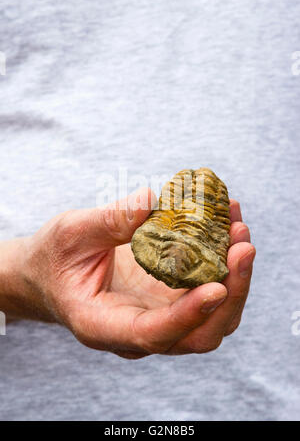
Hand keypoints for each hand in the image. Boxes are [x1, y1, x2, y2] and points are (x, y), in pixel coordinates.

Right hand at [20, 188, 254, 358]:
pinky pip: (206, 289)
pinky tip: (227, 223)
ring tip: (238, 226)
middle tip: (242, 245)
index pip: (153, 333)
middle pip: (198, 333)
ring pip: (212, 316)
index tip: (217, 287)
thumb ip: (109, 221)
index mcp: (103, 325)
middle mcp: (137, 332)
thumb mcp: (70, 233)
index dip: (188, 315)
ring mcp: (158, 318)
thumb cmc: (53, 258)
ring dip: (235, 277)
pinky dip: (223, 262)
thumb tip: (152, 199)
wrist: (49, 273)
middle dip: (230, 293)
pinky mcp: (169, 300)